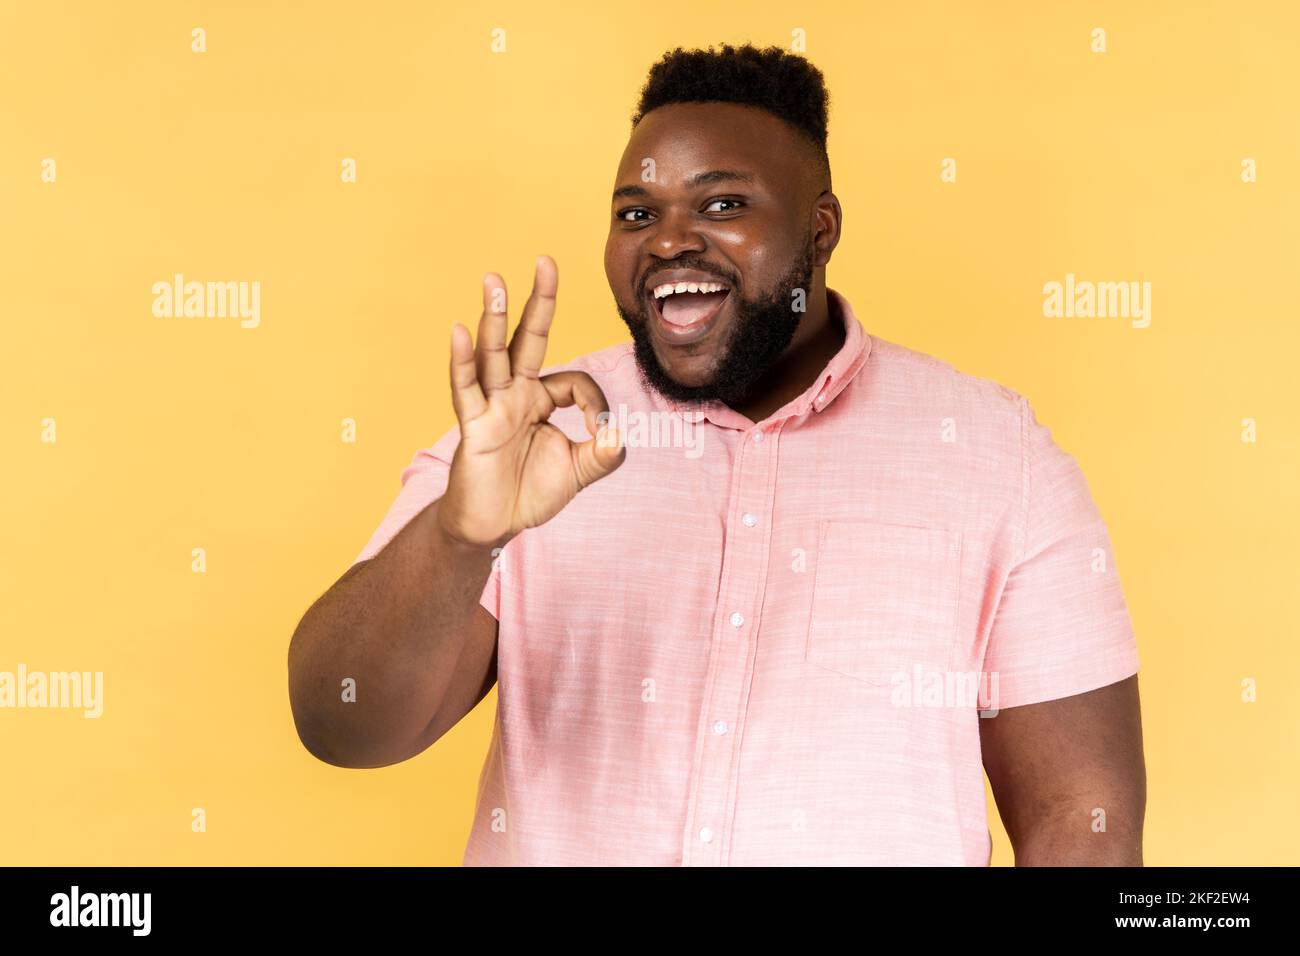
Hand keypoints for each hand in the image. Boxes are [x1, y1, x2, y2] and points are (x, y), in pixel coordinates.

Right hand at [437, 255, 624, 548]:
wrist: (494, 526)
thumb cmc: (530, 494)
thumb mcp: (578, 473)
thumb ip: (603, 454)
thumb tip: (618, 434)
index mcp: (541, 400)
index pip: (574, 381)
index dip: (595, 402)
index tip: (602, 433)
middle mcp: (515, 395)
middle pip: (530, 339)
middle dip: (539, 301)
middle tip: (546, 260)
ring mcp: (492, 406)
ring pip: (495, 355)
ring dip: (496, 318)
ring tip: (494, 280)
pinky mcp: (473, 426)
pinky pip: (467, 388)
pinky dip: (464, 360)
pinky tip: (461, 331)